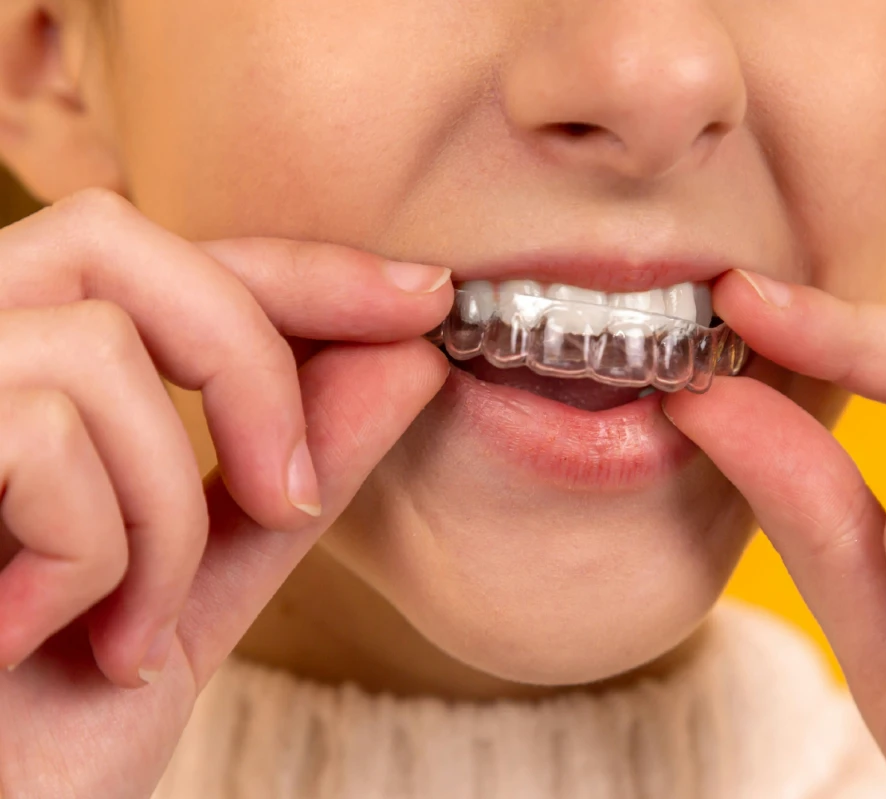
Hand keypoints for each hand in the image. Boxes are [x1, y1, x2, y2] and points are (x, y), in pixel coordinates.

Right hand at [0, 189, 451, 796]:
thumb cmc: (40, 726)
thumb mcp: (197, 579)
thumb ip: (292, 468)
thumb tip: (409, 361)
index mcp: (14, 370)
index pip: (168, 257)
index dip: (300, 269)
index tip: (423, 297)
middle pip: (117, 242)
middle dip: (247, 370)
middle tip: (292, 502)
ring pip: (95, 352)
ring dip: (164, 520)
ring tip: (130, 634)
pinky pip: (42, 433)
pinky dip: (89, 555)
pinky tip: (34, 638)